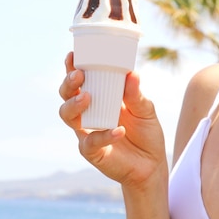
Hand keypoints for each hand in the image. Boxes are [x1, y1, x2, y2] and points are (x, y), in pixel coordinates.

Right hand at [59, 52, 168, 189]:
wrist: (152, 164)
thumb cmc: (146, 131)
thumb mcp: (145, 109)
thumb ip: (137, 94)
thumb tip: (133, 74)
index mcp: (100, 97)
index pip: (81, 80)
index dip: (72, 67)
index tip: (73, 55)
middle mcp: (89, 113)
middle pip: (66, 95)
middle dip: (68, 84)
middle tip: (79, 76)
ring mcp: (87, 132)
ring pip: (67, 116)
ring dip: (74, 105)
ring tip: (87, 97)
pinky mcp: (92, 152)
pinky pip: (90, 142)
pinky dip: (104, 135)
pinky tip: (118, 130)